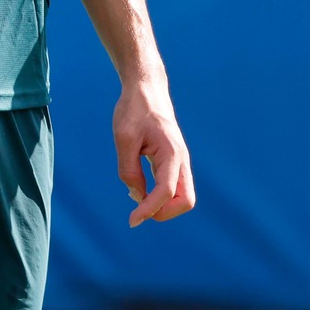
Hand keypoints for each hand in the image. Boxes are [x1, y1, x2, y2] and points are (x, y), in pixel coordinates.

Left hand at [114, 78, 195, 226]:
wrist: (146, 89)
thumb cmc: (134, 110)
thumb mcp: (124, 139)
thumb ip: (129, 170)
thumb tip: (136, 197)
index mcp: (171, 153)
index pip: (166, 192)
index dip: (149, 210)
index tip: (131, 221)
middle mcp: (181, 159)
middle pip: (186, 201)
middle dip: (164, 213)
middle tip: (137, 212)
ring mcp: (180, 160)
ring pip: (183, 196)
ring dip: (163, 206)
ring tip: (137, 202)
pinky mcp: (173, 160)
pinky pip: (174, 187)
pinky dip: (161, 197)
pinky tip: (140, 191)